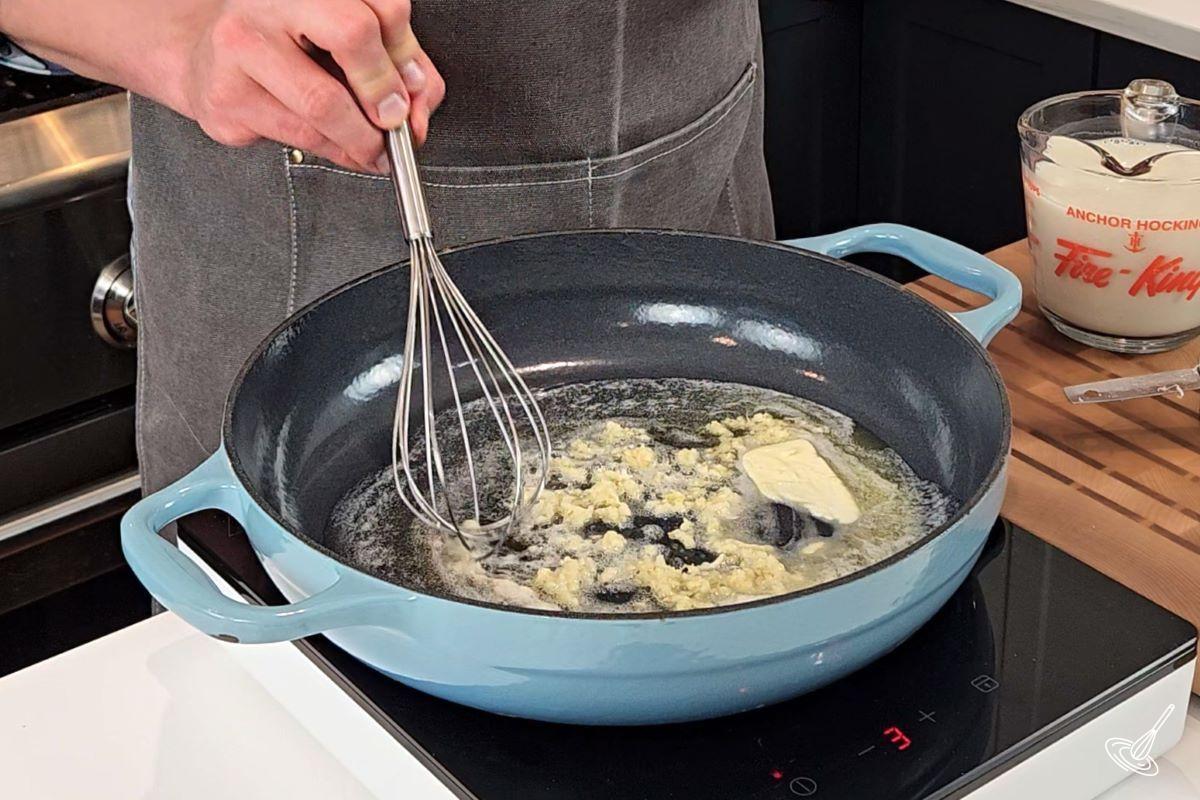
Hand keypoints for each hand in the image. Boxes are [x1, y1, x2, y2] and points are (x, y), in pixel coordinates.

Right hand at [0, 0, 445, 171]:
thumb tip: (418, 113)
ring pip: (324, 104)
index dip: (405, 53)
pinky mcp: (227, 102)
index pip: (378, 8)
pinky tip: (342, 147)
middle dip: (384, 90)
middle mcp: (267, 6)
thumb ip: (398, 66)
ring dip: (364, 139)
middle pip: (352, 35)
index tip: (409, 86)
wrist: (204, 61)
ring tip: (374, 148)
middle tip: (394, 122)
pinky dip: (336, 152)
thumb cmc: (287, 47)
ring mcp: (239, 51)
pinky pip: (300, 137)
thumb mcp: (351, 41)